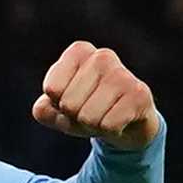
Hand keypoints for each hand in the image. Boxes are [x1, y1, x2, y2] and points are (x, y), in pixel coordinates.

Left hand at [34, 39, 159, 150]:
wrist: (127, 123)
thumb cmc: (87, 110)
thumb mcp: (59, 111)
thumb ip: (43, 110)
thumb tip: (42, 106)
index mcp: (79, 52)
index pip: (52, 89)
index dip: (58, 104)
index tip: (73, 100)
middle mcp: (102, 56)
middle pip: (69, 104)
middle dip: (76, 117)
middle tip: (91, 111)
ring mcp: (123, 74)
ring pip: (88, 117)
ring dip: (93, 125)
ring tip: (105, 115)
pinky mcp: (140, 94)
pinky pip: (109, 126)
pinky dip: (111, 130)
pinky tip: (120, 119)